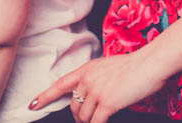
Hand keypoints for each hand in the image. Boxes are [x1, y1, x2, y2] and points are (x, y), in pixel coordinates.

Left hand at [30, 53, 167, 122]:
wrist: (150, 64)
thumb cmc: (135, 66)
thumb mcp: (107, 67)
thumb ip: (95, 78)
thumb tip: (90, 94)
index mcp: (86, 69)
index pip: (60, 85)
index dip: (44, 96)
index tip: (32, 104)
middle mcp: (87, 80)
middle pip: (74, 107)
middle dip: (78, 118)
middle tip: (85, 122)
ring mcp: (96, 91)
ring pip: (85, 117)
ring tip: (97, 122)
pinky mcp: (107, 103)